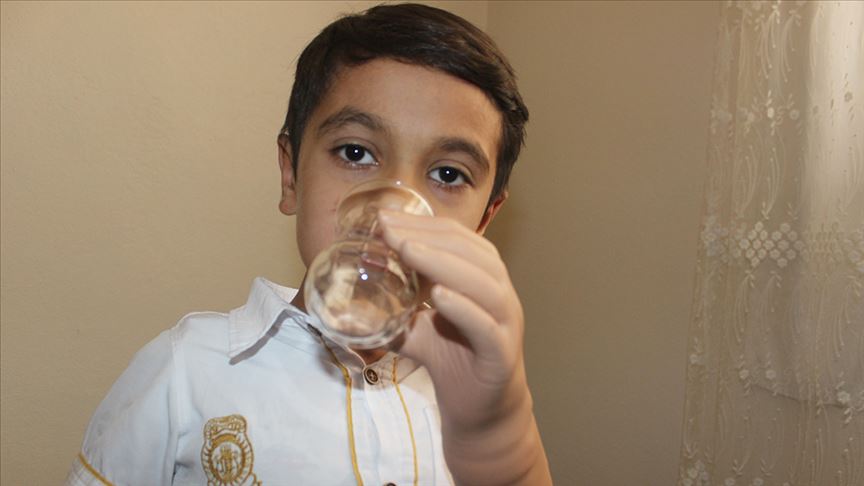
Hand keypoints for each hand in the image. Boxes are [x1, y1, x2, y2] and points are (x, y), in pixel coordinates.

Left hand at [378, 209, 550, 484]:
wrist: (481, 410)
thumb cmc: (452, 358)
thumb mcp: (416, 327)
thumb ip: (393, 308)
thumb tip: (350, 293)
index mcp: (482, 277)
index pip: (457, 238)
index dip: (423, 224)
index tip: (384, 219)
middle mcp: (499, 292)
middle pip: (471, 253)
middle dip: (428, 237)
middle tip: (389, 230)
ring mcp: (505, 322)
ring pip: (483, 284)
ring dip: (444, 264)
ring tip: (407, 252)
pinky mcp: (502, 354)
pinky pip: (487, 326)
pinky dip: (464, 308)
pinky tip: (438, 296)